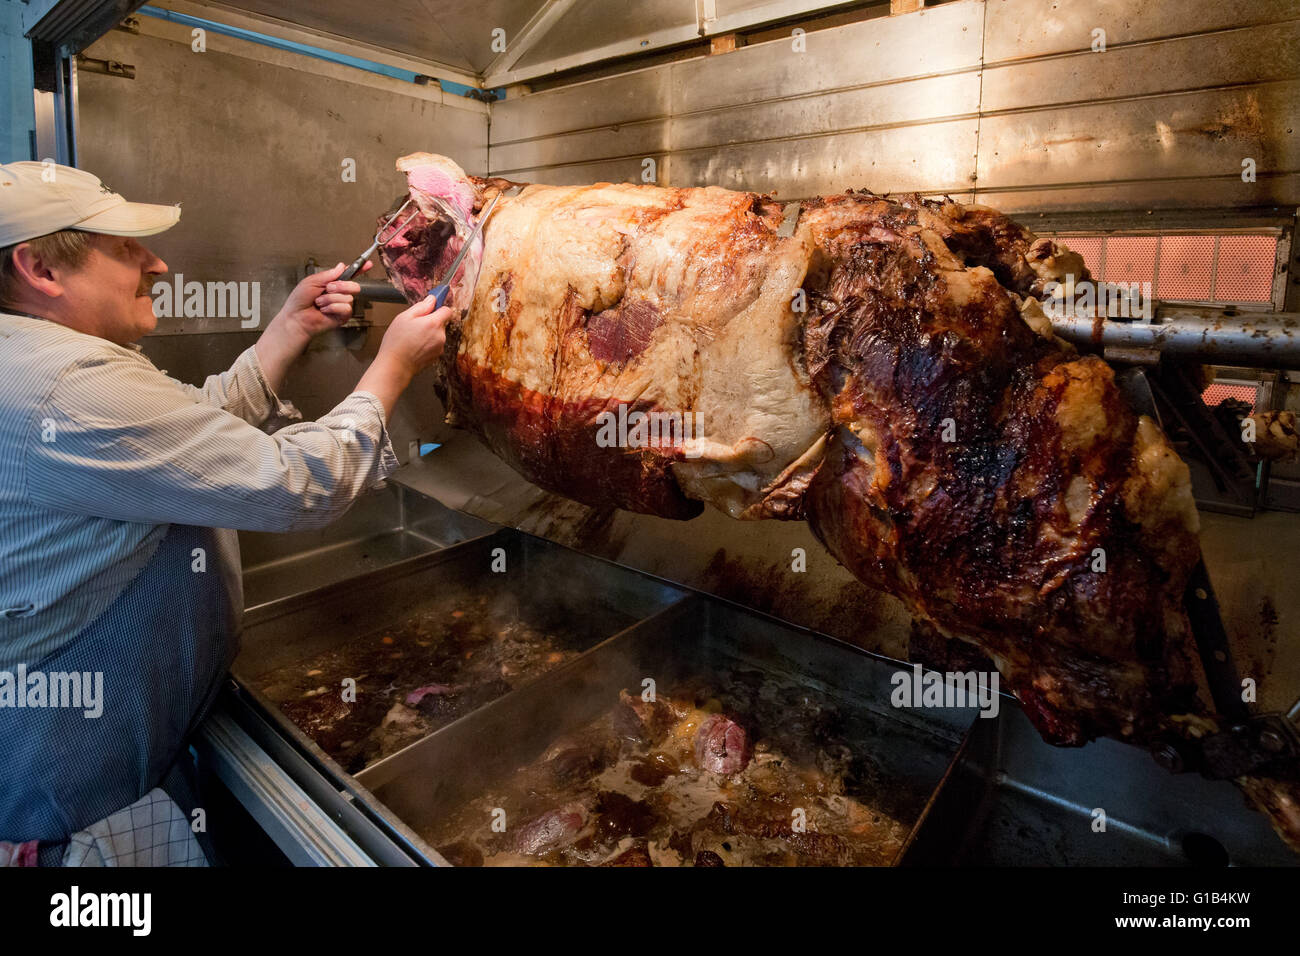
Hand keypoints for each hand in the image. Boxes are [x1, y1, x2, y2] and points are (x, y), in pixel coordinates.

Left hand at [274, 260, 373, 338]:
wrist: (296, 317)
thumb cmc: (299, 301)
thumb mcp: (311, 281)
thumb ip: (328, 274)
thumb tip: (341, 266)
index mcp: (332, 283)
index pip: (349, 275)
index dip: (360, 269)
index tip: (368, 264)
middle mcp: (339, 293)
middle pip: (354, 286)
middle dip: (341, 286)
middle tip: (328, 289)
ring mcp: (342, 305)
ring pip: (348, 297)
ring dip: (331, 299)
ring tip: (320, 303)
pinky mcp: (343, 316)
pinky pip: (346, 308)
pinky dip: (333, 307)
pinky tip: (325, 310)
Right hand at [356, 297, 453, 417]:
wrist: (395, 366)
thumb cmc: (397, 342)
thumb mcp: (404, 317)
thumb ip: (421, 307)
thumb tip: (432, 300)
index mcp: (434, 323)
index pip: (447, 310)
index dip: (439, 308)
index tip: (433, 307)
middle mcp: (441, 336)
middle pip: (441, 323)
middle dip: (430, 321)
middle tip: (414, 325)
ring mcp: (440, 347)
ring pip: (437, 334)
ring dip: (429, 333)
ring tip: (412, 337)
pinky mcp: (437, 356)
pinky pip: (435, 344)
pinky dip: (427, 344)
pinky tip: (415, 346)